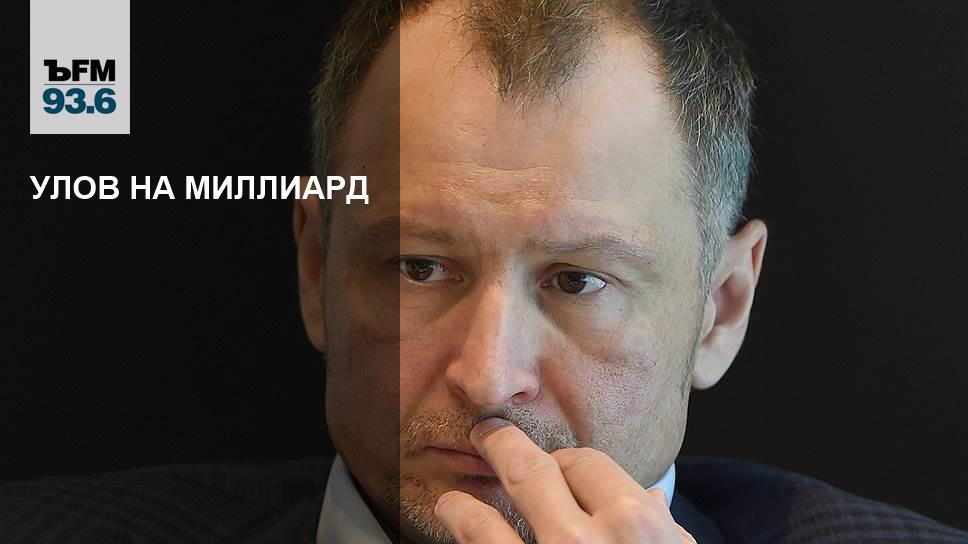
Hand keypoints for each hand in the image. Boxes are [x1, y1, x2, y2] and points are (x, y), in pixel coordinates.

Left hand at [433, 418, 695, 542]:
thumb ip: (667, 534)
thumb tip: (651, 502)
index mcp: (636, 526)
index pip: (590, 466)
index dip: (570, 463)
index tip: (556, 463)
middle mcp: (584, 542)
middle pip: (539, 471)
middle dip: (509, 447)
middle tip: (489, 435)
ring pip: (494, 508)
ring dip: (473, 488)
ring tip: (457, 492)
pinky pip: (478, 542)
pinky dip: (461, 520)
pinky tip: (451, 511)